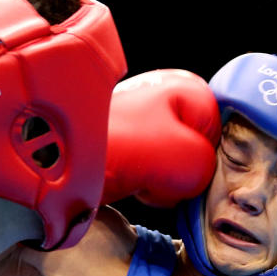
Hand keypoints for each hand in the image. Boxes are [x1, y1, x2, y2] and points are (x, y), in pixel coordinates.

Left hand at [102, 69, 221, 206]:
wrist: (50, 157)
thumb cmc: (117, 149)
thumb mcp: (184, 161)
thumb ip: (211, 168)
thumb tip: (198, 179)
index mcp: (188, 89)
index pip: (226, 135)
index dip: (212, 160)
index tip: (189, 173)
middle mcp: (167, 98)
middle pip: (201, 150)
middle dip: (185, 173)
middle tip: (160, 178)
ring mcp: (143, 121)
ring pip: (176, 164)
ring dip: (163, 182)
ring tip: (141, 181)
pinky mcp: (124, 144)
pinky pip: (150, 171)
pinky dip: (144, 184)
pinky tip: (130, 186)